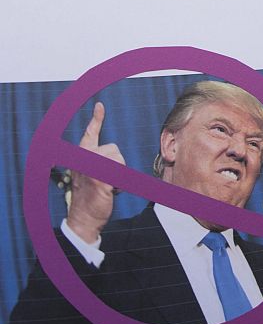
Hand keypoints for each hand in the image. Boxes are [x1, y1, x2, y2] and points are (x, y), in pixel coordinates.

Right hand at [66, 102, 124, 243]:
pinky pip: (120, 172)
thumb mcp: (92, 175)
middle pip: (115, 150)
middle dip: (117, 165)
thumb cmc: (91, 197)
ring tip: (106, 186)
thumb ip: (100, 162)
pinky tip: (109, 191)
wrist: (83, 218)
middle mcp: (84, 157)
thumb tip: (113, 156)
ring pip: (119, 160)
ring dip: (119, 174)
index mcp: (81, 155)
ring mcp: (91, 166)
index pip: (90, 133)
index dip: (96, 118)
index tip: (100, 105)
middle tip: (105, 181)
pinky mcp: (100, 177)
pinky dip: (119, 182)